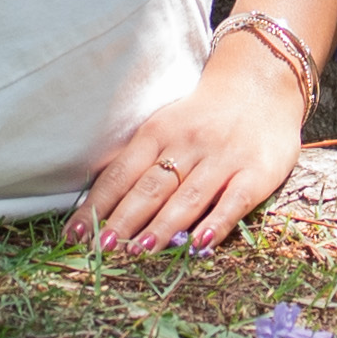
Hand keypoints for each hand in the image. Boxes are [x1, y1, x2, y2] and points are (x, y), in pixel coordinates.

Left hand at [64, 35, 305, 253]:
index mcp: (158, 131)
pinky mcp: (256, 172)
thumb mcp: (166, 125)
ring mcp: (223, 158)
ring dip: (162, 227)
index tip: (75, 235)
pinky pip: (234, 201)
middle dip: (124, 221)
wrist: (261, 83)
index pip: (121, 173)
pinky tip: (199, 245)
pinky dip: (216, 224)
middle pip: (150, 188)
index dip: (98, 205)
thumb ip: (140, 159)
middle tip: (102, 251)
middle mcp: (188, 143)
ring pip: (187, 198)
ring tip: (139, 254)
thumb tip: (102, 202)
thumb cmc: (203, 115)